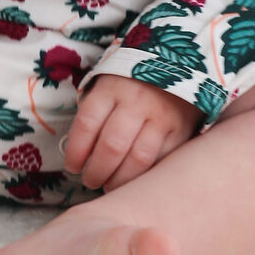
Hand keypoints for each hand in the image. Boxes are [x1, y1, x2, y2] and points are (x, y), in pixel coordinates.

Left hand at [63, 76, 200, 192]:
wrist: (177, 68)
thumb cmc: (131, 82)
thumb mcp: (108, 86)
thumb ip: (95, 114)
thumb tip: (78, 154)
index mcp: (111, 87)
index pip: (87, 123)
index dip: (76, 151)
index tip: (72, 166)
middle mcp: (137, 100)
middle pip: (112, 146)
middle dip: (96, 171)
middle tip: (90, 181)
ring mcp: (162, 116)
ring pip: (138, 159)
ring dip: (120, 180)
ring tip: (109, 186)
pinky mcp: (182, 130)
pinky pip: (161, 161)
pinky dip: (146, 177)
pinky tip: (135, 182)